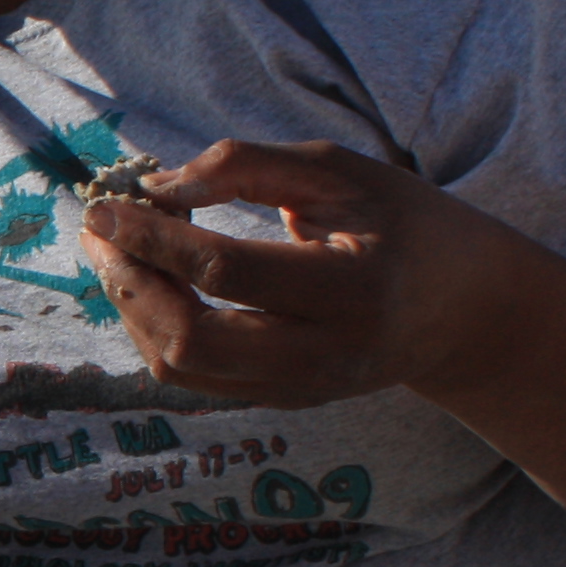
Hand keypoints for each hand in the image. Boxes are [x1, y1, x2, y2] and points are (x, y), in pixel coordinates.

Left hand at [76, 138, 542, 407]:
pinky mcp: (281, 400)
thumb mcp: (340, 171)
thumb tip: (157, 186)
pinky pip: (194, 377)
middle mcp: (323, 354)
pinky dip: (155, 330)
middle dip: (128, 284)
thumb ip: (247, 166)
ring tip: (114, 251)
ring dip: (131, 308)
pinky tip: (146, 284)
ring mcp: (299, 388)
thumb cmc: (403, 223)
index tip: (105, 205)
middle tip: (100, 232)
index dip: (154, 238)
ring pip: (181, 368)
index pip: (226, 271)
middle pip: (191, 340)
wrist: (466, 311)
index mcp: (350, 289)